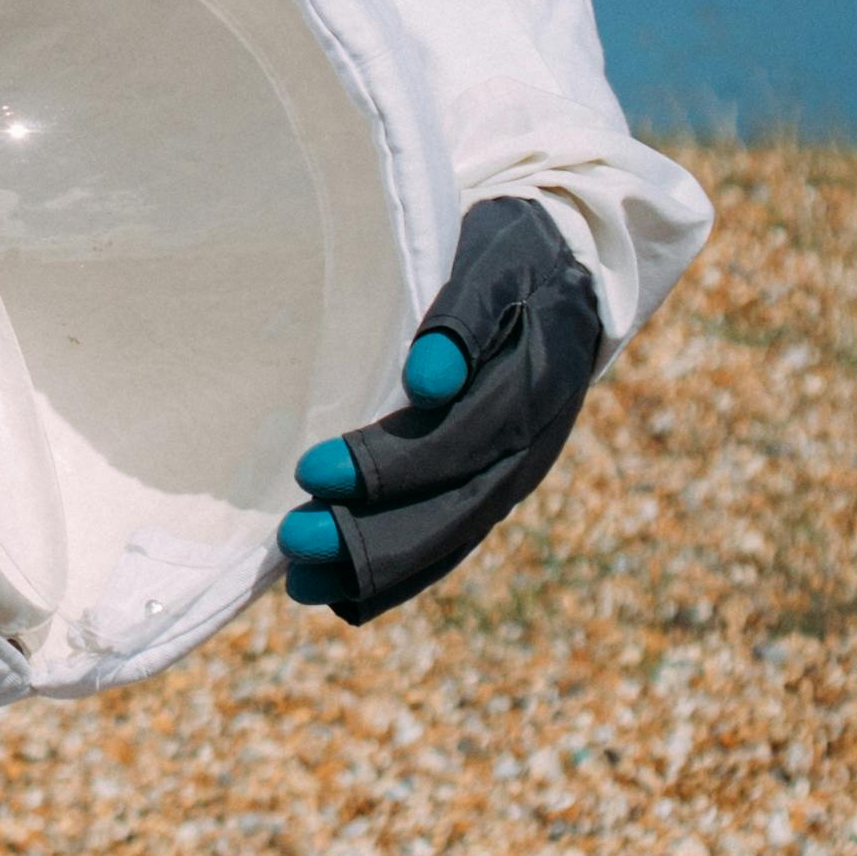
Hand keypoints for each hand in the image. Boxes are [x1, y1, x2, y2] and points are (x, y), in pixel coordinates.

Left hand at [277, 198, 606, 625]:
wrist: (564, 274)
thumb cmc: (511, 259)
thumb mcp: (494, 260)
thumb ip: (462, 315)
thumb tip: (429, 378)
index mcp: (533, 385)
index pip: (459, 440)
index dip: (389, 465)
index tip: (312, 471)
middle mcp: (527, 447)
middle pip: (452, 509)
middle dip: (371, 535)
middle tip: (292, 542)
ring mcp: (510, 476)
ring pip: (448, 538)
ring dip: (376, 568)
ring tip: (301, 584)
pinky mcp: (489, 490)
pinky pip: (449, 544)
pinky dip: (398, 577)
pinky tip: (340, 597)